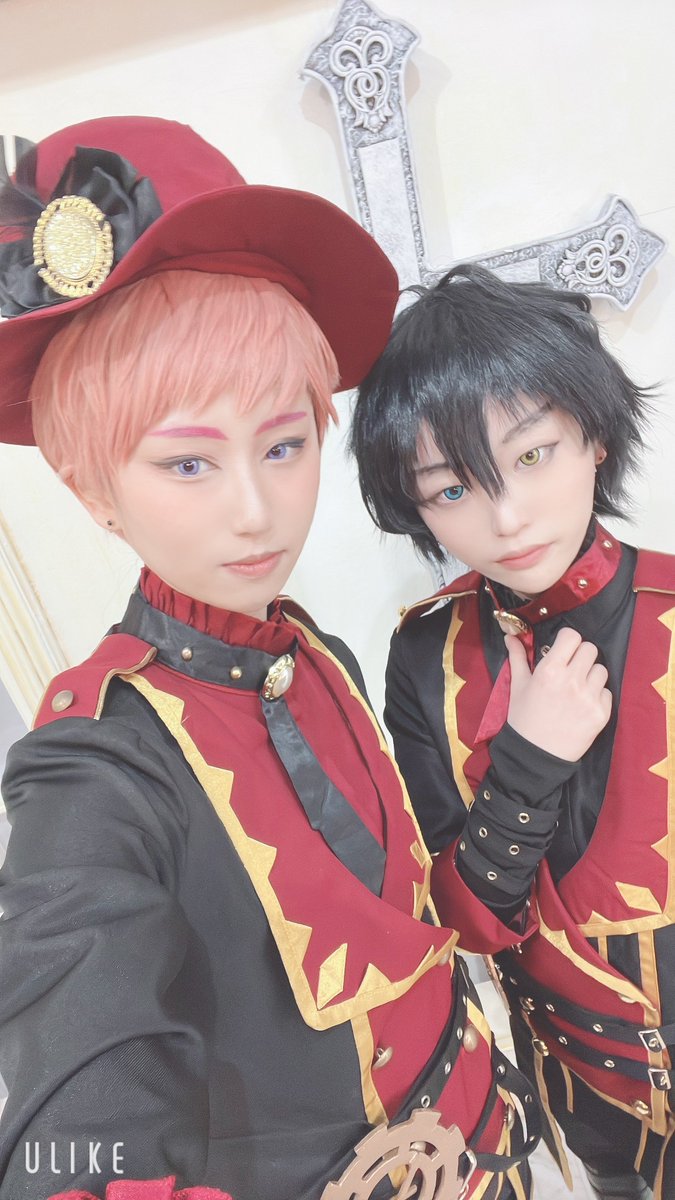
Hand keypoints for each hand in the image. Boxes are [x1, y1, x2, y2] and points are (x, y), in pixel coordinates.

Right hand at [505, 627, 611, 760]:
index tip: (563, 650)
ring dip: (590, 676)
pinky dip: (597, 696)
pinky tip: (582, 706)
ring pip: (601, 670)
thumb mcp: (518, 686)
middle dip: (580, 656)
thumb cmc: (524, 719)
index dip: (568, 641)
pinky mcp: (601, 714)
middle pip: (590, 649)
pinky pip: (607, 692)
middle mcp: (572, 681)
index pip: (572, 636)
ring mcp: (589, 698)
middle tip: (571, 669)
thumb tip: (511, 636)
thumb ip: (518, 657)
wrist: (536, 755)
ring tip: (577, 689)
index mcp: (550, 670)